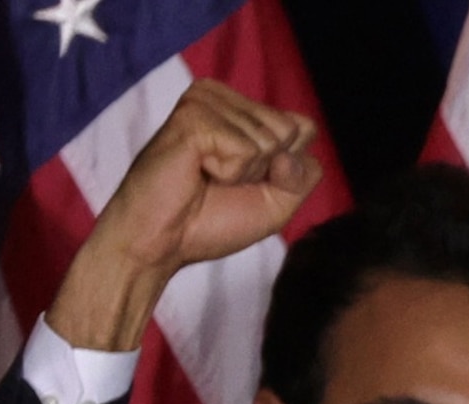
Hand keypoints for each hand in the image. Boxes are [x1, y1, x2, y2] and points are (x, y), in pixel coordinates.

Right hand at [49, 80, 322, 351]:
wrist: (164, 240)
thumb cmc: (212, 220)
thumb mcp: (276, 204)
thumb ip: (303, 175)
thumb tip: (294, 144)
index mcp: (241, 110)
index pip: (304, 127)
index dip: (287, 168)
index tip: (248, 181)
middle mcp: (222, 98)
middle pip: (291, 130)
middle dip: (266, 170)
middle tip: (223, 180)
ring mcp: (205, 103)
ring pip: (269, 139)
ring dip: (243, 173)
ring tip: (207, 175)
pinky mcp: (192, 116)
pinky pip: (245, 149)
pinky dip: (228, 172)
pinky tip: (198, 171)